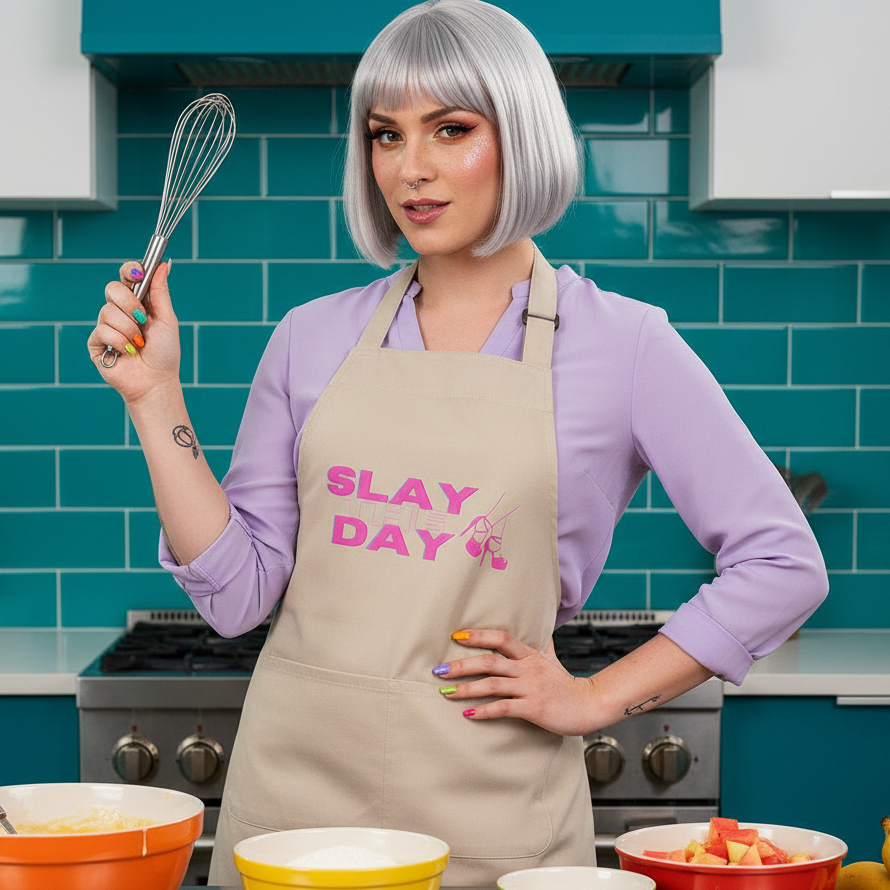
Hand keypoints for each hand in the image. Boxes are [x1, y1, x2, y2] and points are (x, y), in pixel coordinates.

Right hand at [87, 260, 180, 404]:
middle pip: (112, 288)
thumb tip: (165, 264)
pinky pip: (102, 330)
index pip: (126, 277)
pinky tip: (127, 352)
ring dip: (129, 330)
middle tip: (142, 319)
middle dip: (130, 303)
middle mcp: (120, 311)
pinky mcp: (96, 342)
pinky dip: (119, 342)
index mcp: (138, 302)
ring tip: (138, 344)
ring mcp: (106, 325)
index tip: (138, 273)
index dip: (129, 270)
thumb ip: (161, 292)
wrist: (156, 382)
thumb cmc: (165, 353)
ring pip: (108, 311)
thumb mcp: (167, 319)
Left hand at [435, 629, 596, 735]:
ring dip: (466, 688)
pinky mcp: (533, 708)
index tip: (457, 636)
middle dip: (461, 664)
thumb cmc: (567, 684)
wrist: (590, 705)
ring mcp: (530, 688)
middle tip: (438, 669)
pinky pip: (504, 708)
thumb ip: (541, 644)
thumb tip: (538, 627)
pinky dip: (485, 710)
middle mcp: (528, 669)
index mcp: (530, 655)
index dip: (479, 635)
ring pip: (493, 684)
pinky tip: (469, 713)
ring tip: (446, 691)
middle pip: (490, 661)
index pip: (501, 638)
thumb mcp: (552, 659)